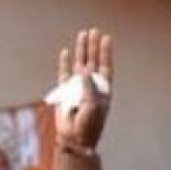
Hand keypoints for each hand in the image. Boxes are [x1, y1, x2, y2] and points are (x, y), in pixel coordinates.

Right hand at [54, 29, 113, 150]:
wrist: (75, 138)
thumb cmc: (89, 124)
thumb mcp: (93, 106)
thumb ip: (89, 87)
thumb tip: (83, 70)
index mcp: (102, 90)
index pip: (105, 67)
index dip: (105, 53)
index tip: (106, 38)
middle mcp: (91, 86)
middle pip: (93, 61)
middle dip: (93, 47)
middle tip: (94, 31)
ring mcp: (78, 87)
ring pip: (79, 64)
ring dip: (81, 50)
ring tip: (82, 35)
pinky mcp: (65, 91)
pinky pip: (64, 74)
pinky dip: (65, 63)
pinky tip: (66, 52)